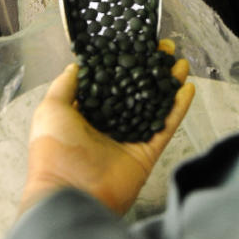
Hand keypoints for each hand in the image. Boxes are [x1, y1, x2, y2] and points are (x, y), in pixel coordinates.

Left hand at [19, 40, 193, 217]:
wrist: (70, 195)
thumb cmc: (54, 153)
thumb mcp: (51, 110)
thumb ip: (65, 86)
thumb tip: (76, 65)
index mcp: (88, 112)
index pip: (112, 80)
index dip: (127, 60)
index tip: (139, 42)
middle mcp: (111, 122)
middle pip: (138, 88)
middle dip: (153, 68)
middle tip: (166, 49)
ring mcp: (131, 136)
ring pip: (156, 104)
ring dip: (170, 83)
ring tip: (181, 63)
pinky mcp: (146, 151)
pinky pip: (166, 126)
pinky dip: (178, 108)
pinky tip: (188, 89)